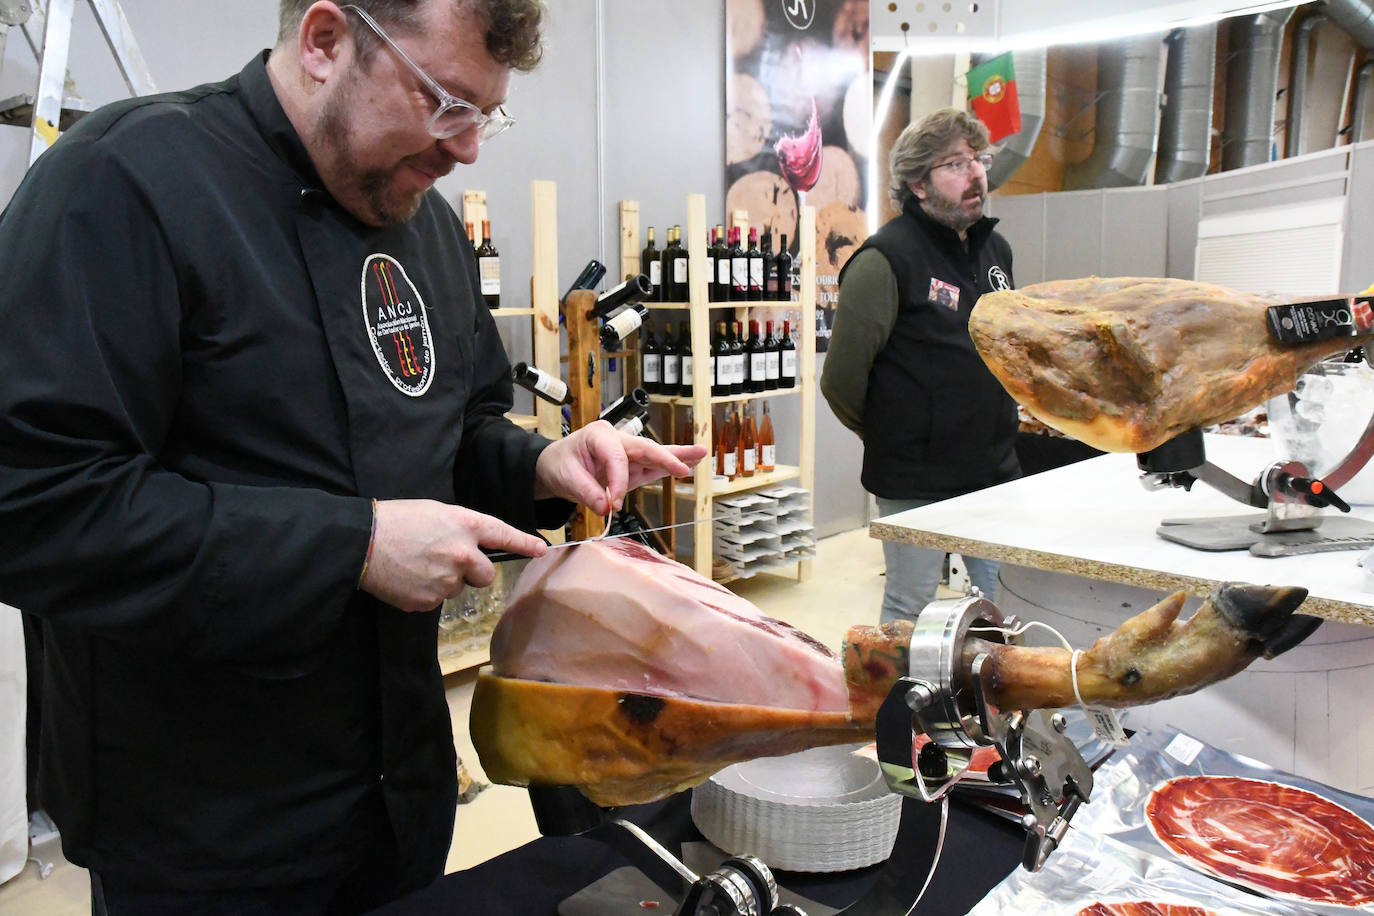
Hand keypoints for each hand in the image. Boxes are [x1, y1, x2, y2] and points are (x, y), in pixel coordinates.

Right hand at [360, 499, 547, 611]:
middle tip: (448, 561)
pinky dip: (425, 592)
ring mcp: (447, 580)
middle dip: (474, 572)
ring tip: (418, 564)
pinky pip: (436, 600)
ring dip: (445, 580)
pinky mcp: (429, 601)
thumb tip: (472, 549)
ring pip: (458, 588)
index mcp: (465, 525)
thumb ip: (461, 529)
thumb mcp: (436, 512)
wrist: (362, 542)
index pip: (504, 535)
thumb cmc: (396, 520)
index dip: (525, 543)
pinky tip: (408, 577)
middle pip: (486, 575)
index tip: (542, 549)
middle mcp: (463, 554)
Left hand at [534, 420, 707, 514]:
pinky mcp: (633, 466)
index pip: (617, 458)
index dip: (618, 482)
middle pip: (645, 448)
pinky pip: (653, 466)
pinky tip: (689, 465)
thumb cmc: (559, 464)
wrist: (554, 467)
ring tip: (700, 454)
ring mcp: (627, 452)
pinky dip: (670, 467)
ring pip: (655, 455)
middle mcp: (618, 440)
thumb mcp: (566, 478)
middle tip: (683, 468)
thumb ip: (587, 492)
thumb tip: (606, 507)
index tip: (614, 504)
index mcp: (599, 435)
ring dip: (677, 457)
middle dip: (665, 458)